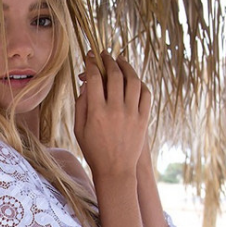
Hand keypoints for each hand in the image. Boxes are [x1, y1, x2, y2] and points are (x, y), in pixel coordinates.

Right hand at [74, 52, 150, 183]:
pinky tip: (134, 79)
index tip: (90, 56)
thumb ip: (81, 105)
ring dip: (127, 66)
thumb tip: (87, 84)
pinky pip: (145, 93)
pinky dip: (140, 82)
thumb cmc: (94, 151)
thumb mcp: (80, 130)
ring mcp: (132, 114)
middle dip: (109, 60)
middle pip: (115, 74)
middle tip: (106, 55)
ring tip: (121, 61)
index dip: (92, 63)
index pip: (95, 78)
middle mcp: (115, 110)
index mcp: (97, 112)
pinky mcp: (143, 119)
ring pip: (133, 80)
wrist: (115, 171)